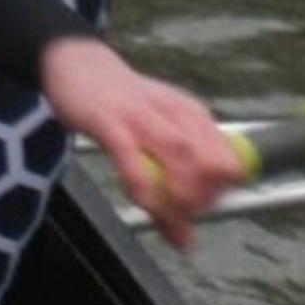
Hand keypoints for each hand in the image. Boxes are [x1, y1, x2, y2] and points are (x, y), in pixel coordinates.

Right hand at [40, 30, 247, 245]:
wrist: (78, 64)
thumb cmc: (122, 107)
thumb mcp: (153, 138)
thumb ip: (169, 188)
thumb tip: (185, 240)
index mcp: (191, 114)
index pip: (226, 156)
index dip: (225, 189)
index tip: (212, 208)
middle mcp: (172, 112)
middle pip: (206, 158)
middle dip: (207, 195)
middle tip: (192, 216)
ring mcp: (141, 115)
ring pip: (175, 153)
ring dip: (182, 188)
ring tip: (177, 215)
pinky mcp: (109, 121)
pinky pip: (129, 154)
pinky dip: (141, 180)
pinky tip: (143, 201)